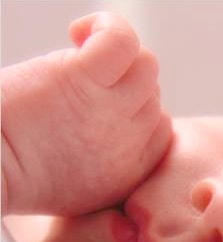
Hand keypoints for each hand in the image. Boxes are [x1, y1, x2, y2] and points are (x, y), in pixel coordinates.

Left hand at [1, 12, 171, 215]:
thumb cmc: (16, 179)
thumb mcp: (80, 189)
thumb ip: (107, 163)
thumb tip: (108, 131)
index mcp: (129, 171)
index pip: (161, 128)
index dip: (139, 112)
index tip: (102, 109)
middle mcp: (127, 143)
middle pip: (152, 97)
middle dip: (125, 86)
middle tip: (82, 87)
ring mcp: (110, 111)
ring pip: (147, 67)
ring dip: (124, 55)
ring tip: (84, 55)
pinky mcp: (83, 80)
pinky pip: (121, 40)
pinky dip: (107, 26)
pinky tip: (78, 34)